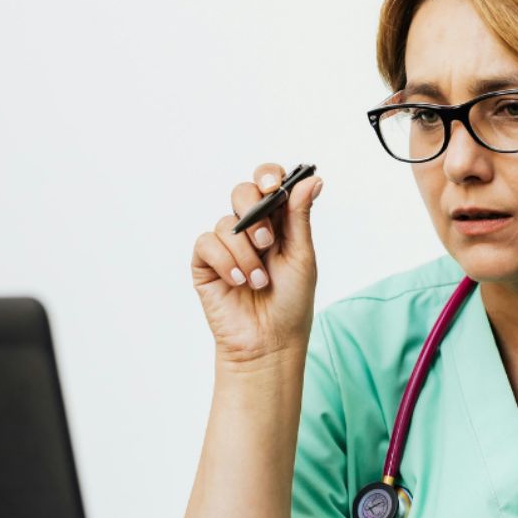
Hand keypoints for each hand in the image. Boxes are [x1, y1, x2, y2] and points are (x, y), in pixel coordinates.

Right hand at [191, 163, 323, 364]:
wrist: (269, 342)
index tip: (273, 183)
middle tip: (268, 242)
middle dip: (255, 212)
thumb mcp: (301, 255)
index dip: (268, 175)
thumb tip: (313, 179)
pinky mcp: (205, 264)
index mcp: (277, 222)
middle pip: (242, 192)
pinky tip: (238, 281)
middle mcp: (250, 229)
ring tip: (259, 281)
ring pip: (226, 223)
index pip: (268, 183)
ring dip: (246, 253)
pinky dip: (224, 262)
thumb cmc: (290, 302)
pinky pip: (207, 244)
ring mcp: (226, 246)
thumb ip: (300, 216)